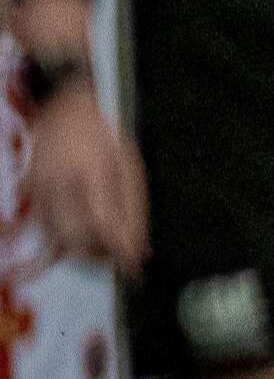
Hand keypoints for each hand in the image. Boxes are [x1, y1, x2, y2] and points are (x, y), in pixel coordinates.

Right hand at [29, 79, 145, 274]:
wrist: (63, 109)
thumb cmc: (103, 138)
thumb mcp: (130, 168)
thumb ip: (134, 211)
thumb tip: (140, 251)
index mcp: (94, 174)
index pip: (106, 227)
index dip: (121, 253)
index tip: (134, 269)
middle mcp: (63, 184)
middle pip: (77, 240)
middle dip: (100, 256)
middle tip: (119, 256)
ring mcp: (41, 189)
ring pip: (56, 239)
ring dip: (80, 252)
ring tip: (101, 250)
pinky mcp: (29, 193)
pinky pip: (39, 230)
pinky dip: (55, 243)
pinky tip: (65, 247)